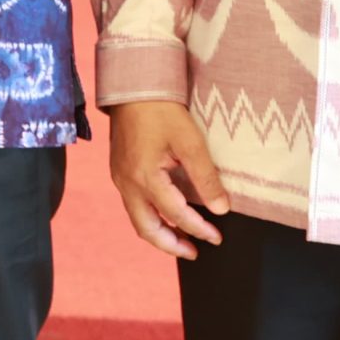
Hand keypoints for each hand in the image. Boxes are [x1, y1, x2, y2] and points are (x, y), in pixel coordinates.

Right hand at [107, 100, 230, 259]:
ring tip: (181, 240)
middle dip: (171, 245)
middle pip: (147, 228)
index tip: (217, 236)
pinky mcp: (119, 171)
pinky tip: (166, 214)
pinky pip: (133, 204)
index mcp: (145, 177)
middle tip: (194, 252)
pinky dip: (151, 216)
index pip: (176, 215)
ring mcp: (120, 178)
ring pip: (137, 219)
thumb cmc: (161, 110)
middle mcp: (128, 183)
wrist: (133, 87)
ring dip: (159, 233)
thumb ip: (205, 177)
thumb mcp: (190, 142)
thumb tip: (221, 208)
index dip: (198, 229)